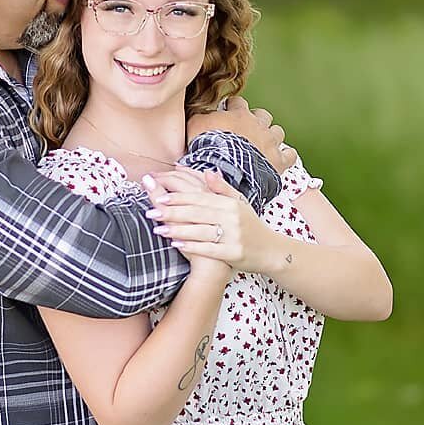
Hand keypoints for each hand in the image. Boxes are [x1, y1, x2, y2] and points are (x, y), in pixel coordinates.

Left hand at [146, 172, 285, 273]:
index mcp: (230, 203)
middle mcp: (232, 217)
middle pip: (197, 213)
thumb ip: (222, 188)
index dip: (178, 197)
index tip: (159, 197)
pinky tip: (176, 245)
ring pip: (200, 231)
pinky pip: (209, 249)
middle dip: (172, 212)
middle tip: (151, 212)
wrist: (271, 251)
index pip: (200, 197)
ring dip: (177, 230)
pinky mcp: (234, 253)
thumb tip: (206, 171)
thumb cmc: (251, 226)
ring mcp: (233, 235)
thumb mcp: (240, 203)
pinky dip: (192, 247)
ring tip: (158, 230)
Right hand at [187, 96, 296, 172]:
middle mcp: (258, 124)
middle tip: (247, 130)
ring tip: (263, 145)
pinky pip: (289, 154)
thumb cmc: (208, 147)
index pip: (238, 102)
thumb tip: (200, 114)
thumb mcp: (195, 126)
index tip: (228, 112)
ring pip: (277, 132)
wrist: (225, 170)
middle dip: (256, 120)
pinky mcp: (279, 161)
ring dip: (271, 136)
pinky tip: (281, 158)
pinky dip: (286, 156)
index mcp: (238, 115)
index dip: (233, 107)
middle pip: (262, 114)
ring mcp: (270, 142)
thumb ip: (199, 117)